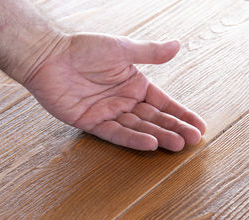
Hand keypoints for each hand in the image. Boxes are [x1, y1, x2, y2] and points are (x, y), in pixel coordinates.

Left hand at [25, 33, 206, 150]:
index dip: (181, 114)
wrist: (49, 56)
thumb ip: (150, 53)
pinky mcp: (92, 123)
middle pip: (154, 118)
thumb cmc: (84, 48)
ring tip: (178, 145)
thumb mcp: (122, 49)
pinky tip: (151, 144)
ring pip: (139, 128)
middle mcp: (125, 101)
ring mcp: (109, 113)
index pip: (163, 102)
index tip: (199, 126)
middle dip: (175, 128)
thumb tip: (177, 45)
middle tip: (194, 140)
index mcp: (134, 84)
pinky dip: (133, 139)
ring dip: (159, 136)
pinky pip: (116, 133)